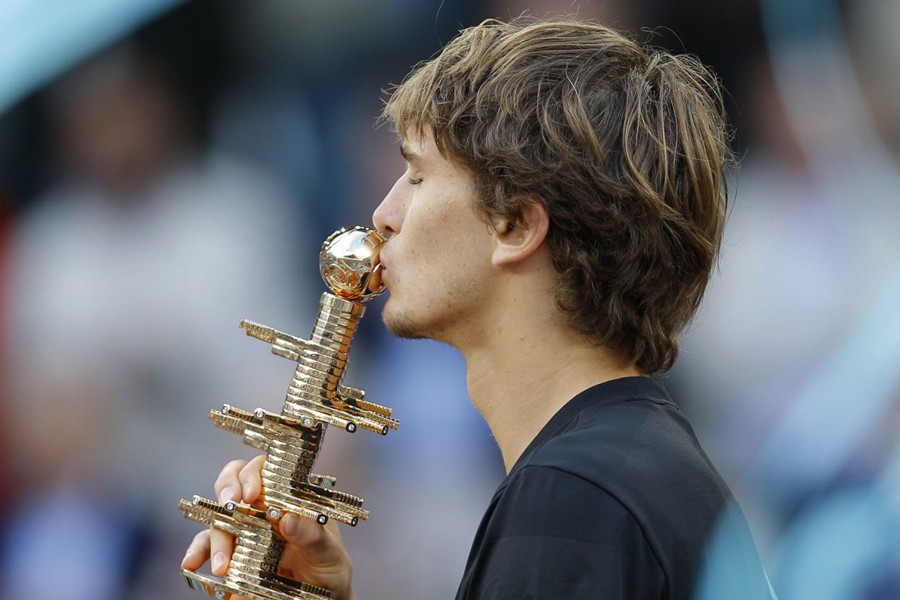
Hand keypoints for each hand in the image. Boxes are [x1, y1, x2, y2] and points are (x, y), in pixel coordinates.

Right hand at [181, 455, 354, 599]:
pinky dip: (196, 552)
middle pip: (237, 480)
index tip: (252, 491)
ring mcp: (244, 529)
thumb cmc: (329, 569)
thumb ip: (314, 537)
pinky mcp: (230, 554)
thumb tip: (288, 518)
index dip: (256, 472)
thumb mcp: (330, 554)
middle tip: (231, 503)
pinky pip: (206, 546)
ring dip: (215, 534)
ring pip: (219, 515)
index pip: (269, 469)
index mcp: (290, 498)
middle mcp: (264, 507)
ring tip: (222, 564)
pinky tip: (192, 563)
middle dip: (229, 486)